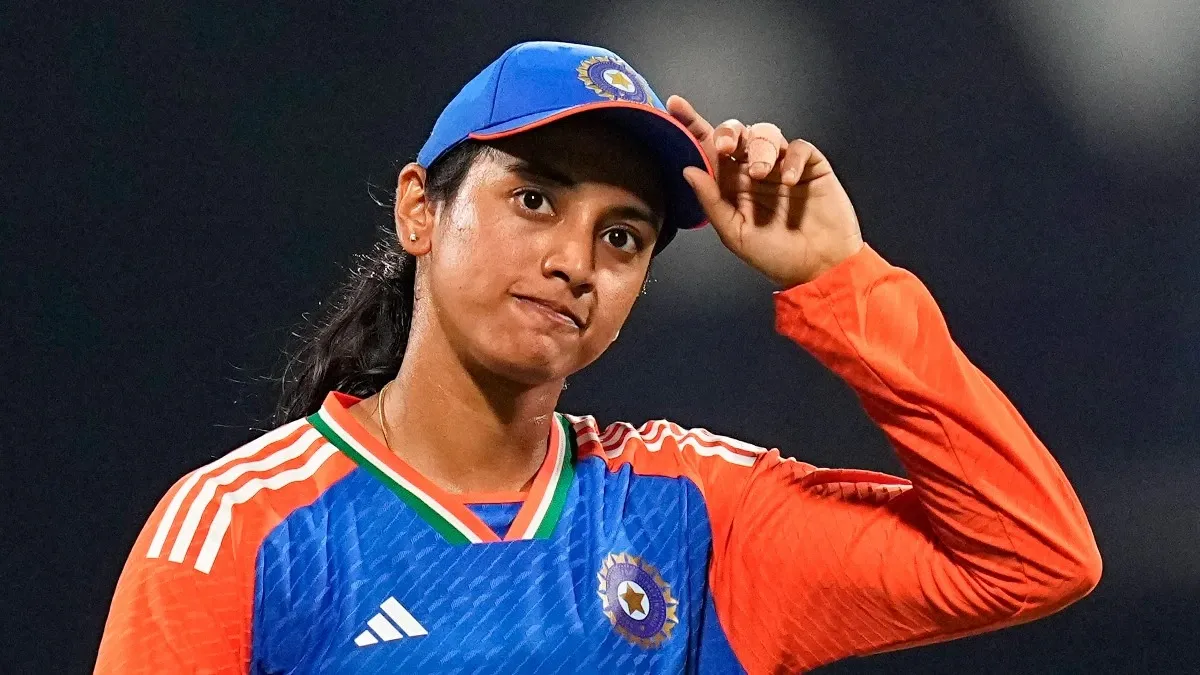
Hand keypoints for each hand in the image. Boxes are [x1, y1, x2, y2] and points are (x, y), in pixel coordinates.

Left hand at [668, 95, 863, 287]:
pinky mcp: (810, 166)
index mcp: (731, 185)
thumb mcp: (736, 234)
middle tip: (726, 148)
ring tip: (760, 173)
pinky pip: (798, 147)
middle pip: (737, 133)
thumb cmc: (777, 257)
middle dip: (729, 132)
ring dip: (759, 148)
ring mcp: (782, 166)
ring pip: (765, 134)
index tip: (675, 106)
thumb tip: (688, 170)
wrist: (820, 269)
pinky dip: (791, 158)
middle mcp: (754, 171)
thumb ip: (712, 202)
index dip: (693, 125)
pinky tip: (788, 180)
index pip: (709, 149)